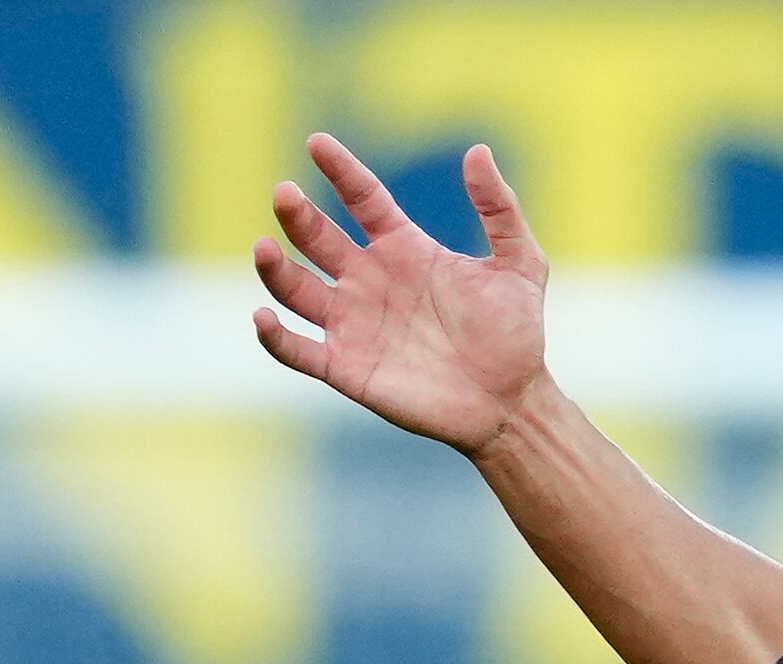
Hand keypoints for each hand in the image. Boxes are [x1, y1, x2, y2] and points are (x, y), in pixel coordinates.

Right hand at [251, 135, 550, 456]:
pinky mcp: (347, 368)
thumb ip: (499, 209)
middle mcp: (370, 280)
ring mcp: (354, 324)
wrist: (511, 402)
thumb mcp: (520, 263)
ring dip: (275, 269)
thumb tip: (477, 151)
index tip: (317, 143)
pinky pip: (299, 351)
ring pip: (297, 289)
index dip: (340, 170)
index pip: (362, 198)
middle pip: (318, 238)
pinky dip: (275, 337)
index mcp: (403, 248)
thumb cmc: (516, 333)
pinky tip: (262, 318)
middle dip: (297, 216)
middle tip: (284, 194)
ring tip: (263, 248)